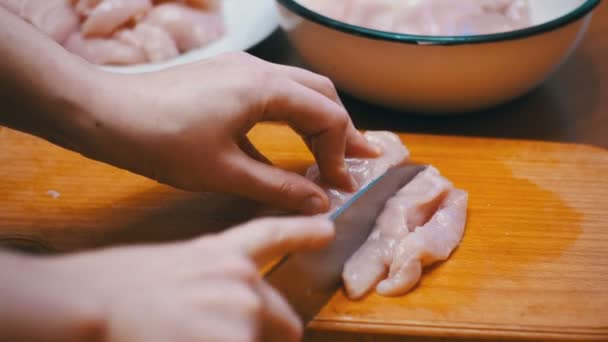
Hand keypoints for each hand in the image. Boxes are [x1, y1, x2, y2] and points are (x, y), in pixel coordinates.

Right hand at [31, 217, 334, 341]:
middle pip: (285, 321)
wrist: (90, 305)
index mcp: (221, 255)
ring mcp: (243, 314)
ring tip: (179, 336)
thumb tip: (218, 309)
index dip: (303, 232)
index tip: (327, 228)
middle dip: (268, 336)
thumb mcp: (169, 271)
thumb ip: (207, 285)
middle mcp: (242, 281)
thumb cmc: (113, 287)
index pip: (273, 236)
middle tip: (226, 337)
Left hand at [80, 52, 377, 213]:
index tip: (340, 186)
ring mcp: (240, 68)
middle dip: (342, 128)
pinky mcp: (223, 76)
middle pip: (320, 92)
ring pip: (297, 89)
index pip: (326, 115)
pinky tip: (290, 141)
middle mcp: (259, 69)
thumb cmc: (163, 142)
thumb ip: (280, 188)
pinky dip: (290, 116)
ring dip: (318, 119)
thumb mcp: (225, 173)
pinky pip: (272, 93)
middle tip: (361, 158)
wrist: (103, 113)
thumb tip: (322, 204)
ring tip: (336, 149)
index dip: (340, 152)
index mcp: (265, 88)